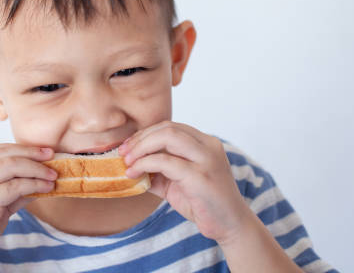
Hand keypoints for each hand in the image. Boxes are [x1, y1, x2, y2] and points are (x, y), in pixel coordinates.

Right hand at [0, 144, 56, 272]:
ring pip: (10, 166)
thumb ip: (12, 184)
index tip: (43, 151)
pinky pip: (13, 187)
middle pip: (3, 154)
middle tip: (51, 157)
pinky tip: (45, 188)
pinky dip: (33, 184)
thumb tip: (42, 172)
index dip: (22, 148)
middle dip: (31, 154)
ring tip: (52, 175)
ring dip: (35, 169)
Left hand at [118, 121, 250, 244]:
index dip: (146, 133)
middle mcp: (208, 145)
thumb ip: (158, 171)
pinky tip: (134, 174)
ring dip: (141, 147)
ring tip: (127, 162)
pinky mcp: (200, 176)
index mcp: (205, 143)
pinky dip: (145, 164)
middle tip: (123, 152)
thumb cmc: (205, 204)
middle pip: (167, 128)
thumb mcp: (178, 182)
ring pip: (167, 137)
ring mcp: (206, 159)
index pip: (171, 127)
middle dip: (140, 138)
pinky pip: (165, 162)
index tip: (128, 146)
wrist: (231, 226)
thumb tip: (129, 166)